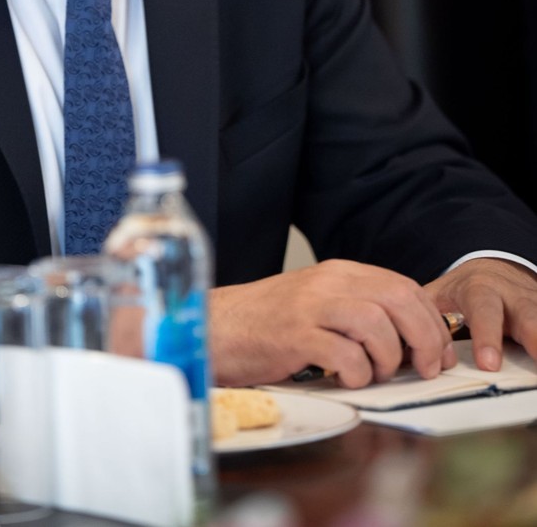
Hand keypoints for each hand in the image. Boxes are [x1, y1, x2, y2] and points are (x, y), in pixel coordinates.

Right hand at [210, 259, 456, 388]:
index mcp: (338, 273)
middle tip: (424, 369)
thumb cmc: (267, 323)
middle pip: (399, 300)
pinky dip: (357, 374)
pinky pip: (346, 355)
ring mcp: (311, 306)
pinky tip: (345, 380)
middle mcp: (328, 282)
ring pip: (377, 325)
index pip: (403, 287)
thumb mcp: (318, 304)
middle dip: (424, 339)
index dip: (430, 321)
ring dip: (387, 359)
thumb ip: (357, 310)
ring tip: (373, 374)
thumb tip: (409, 338)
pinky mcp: (295, 335)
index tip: (438, 352)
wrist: (215, 326)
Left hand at [426, 257, 536, 370]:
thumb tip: (401, 346)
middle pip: (530, 316)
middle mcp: (514, 296)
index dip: (487, 336)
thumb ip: (423, 316)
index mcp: (481, 290)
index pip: (484, 310)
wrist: (494, 270)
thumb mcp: (440, 294)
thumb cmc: (464, 291)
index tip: (488, 364)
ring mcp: (536, 304)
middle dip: (535, 339)